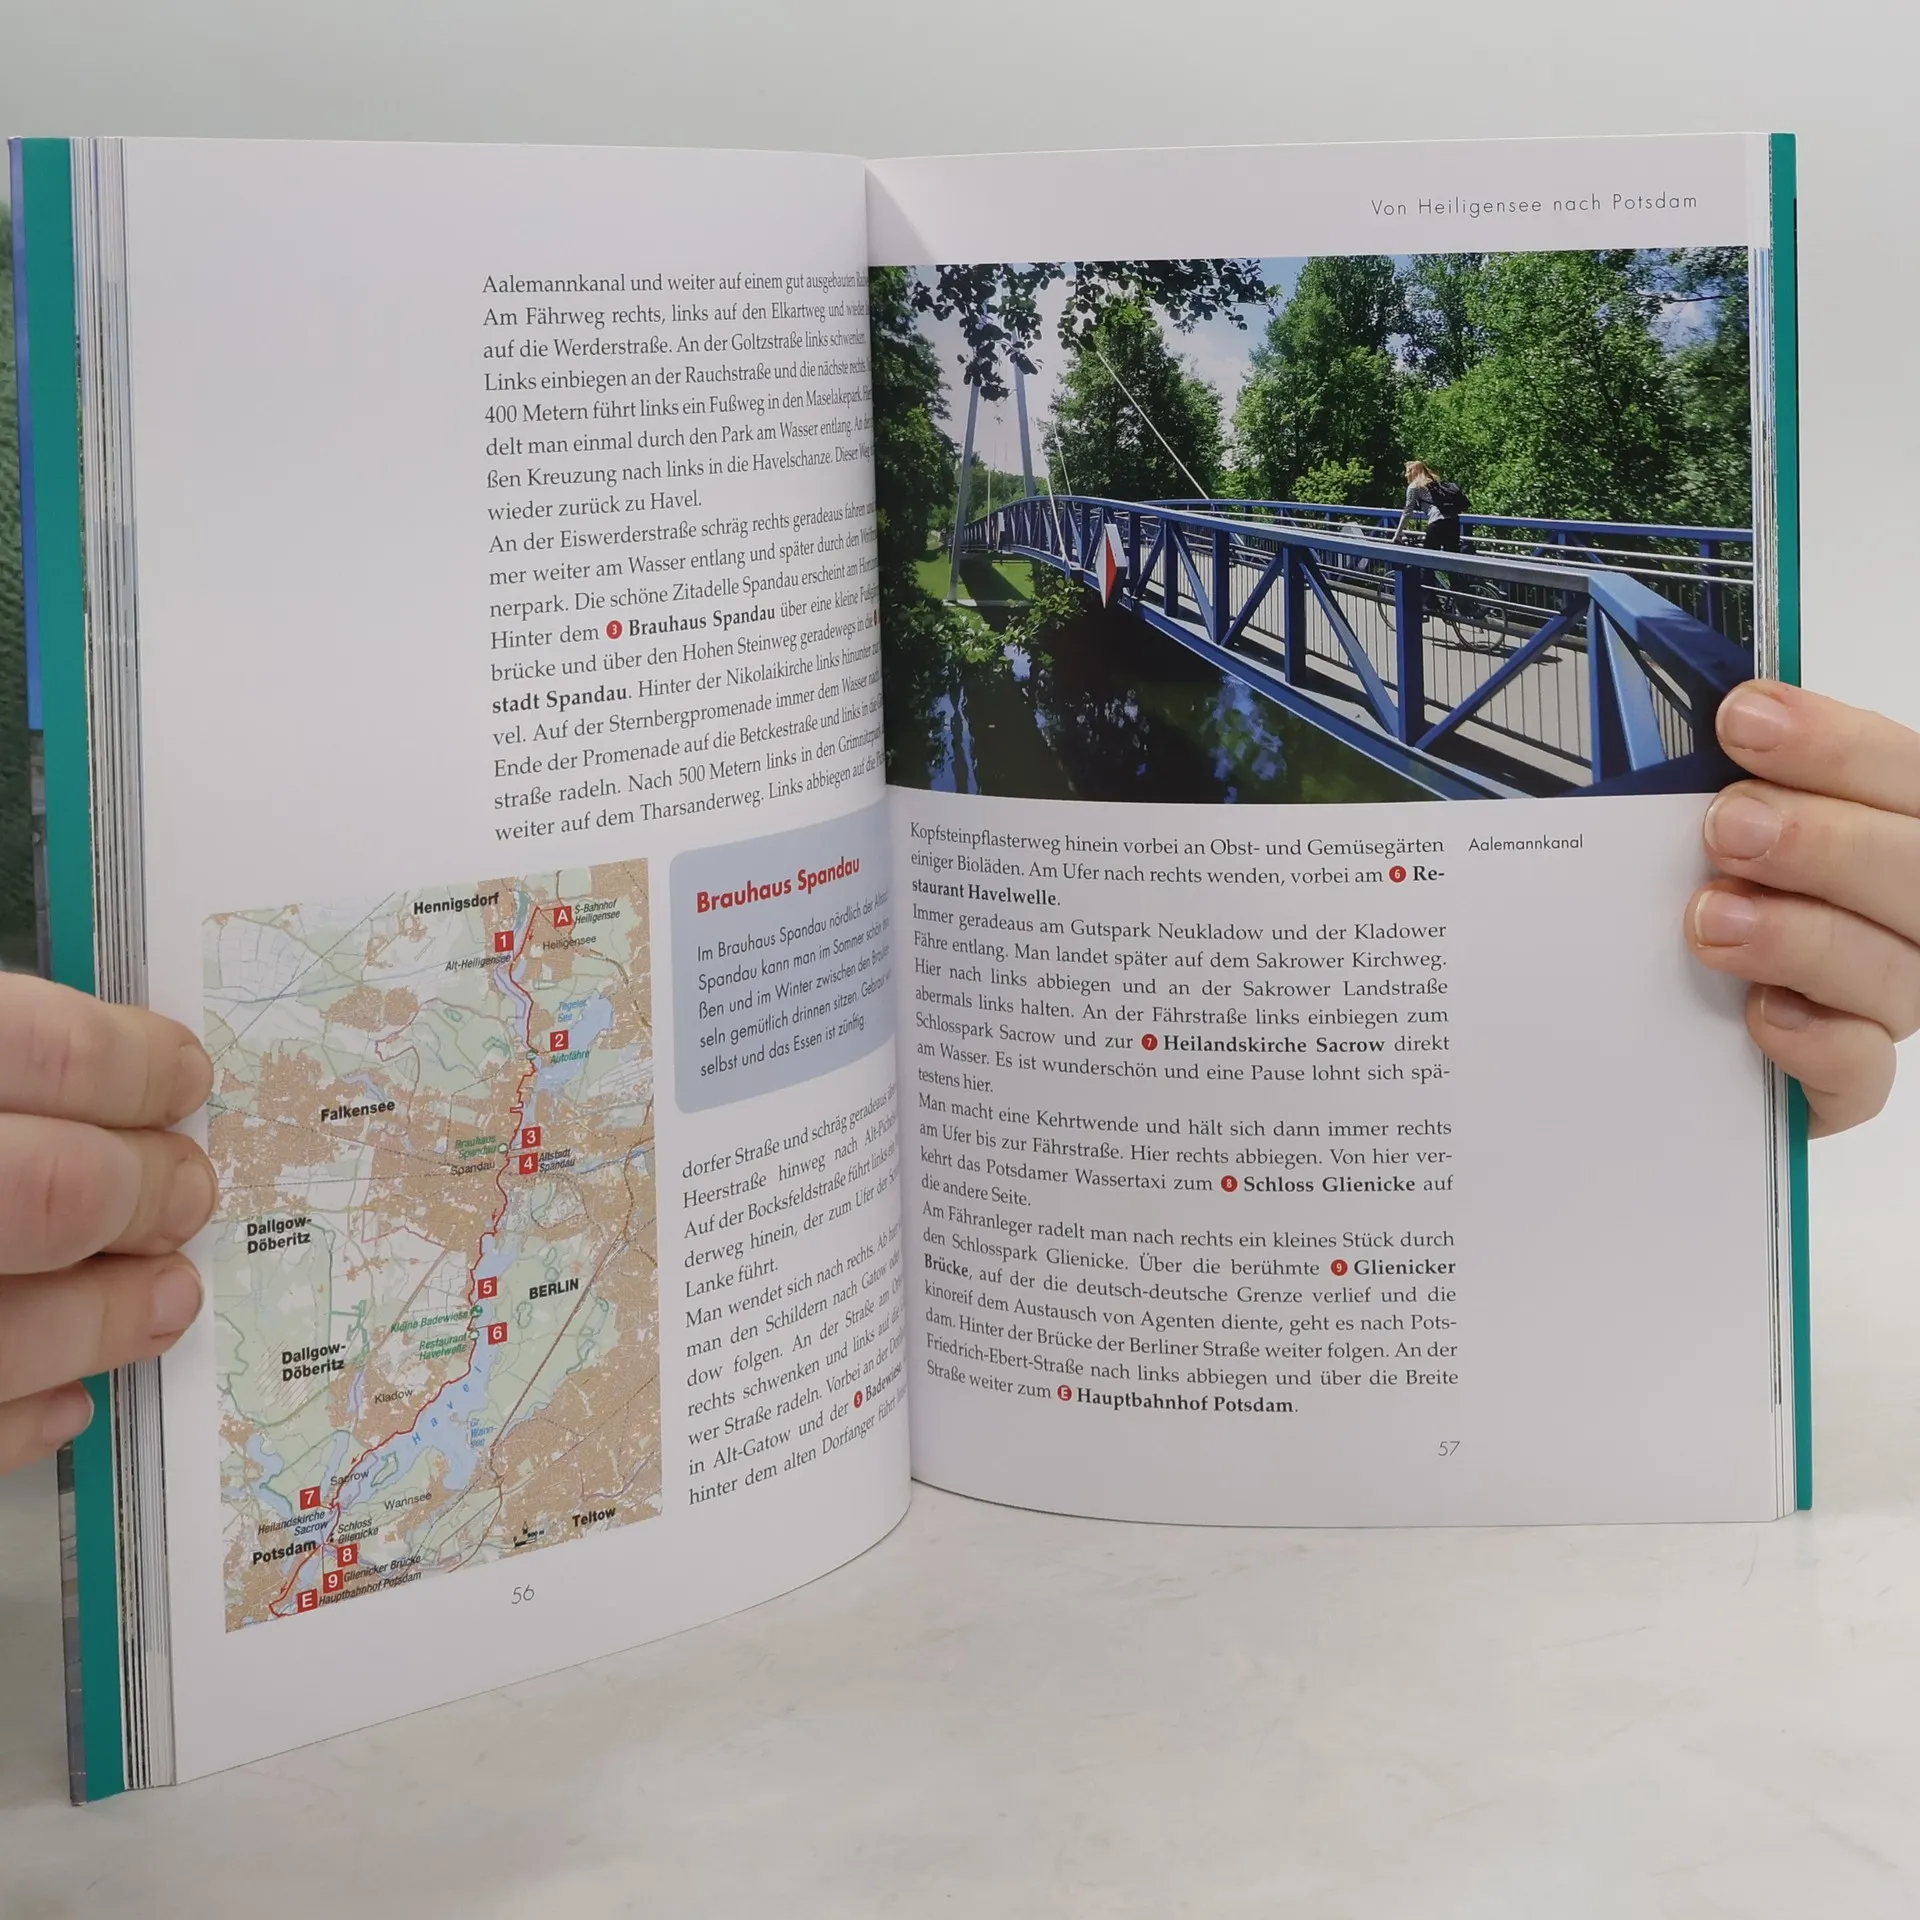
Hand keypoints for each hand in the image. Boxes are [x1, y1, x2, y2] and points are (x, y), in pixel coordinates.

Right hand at [0, 974, 214, 1473]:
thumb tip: (111, 1072)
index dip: (130, 1066)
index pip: (36, 1051)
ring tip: (168, 1298)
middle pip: (51, 1193)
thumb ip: (3, 1067)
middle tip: (188, 1193)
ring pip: (9, 1331)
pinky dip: (21, 1415)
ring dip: (110, 1318)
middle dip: (144, 1193)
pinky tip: (65, 1393)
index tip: (183, 1079)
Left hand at [1687, 680, 1919, 1135]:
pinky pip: (1862, 1073)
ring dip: (1805, 937)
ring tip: (1713, 918)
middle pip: (1919, 872)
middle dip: (1823, 842)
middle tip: (1727, 827)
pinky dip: (1818, 1042)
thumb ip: (1721, 783)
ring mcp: (1887, 1000)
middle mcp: (1909, 913)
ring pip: (1900, 974)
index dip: (1833, 743)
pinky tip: (1761, 1015)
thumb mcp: (1700, 825)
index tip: (1741, 719)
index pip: (1903, 773)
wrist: (1641, 1022)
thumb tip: (1707, 719)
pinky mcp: (1843, 1083)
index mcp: (1892, 828)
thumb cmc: (1689, 889)